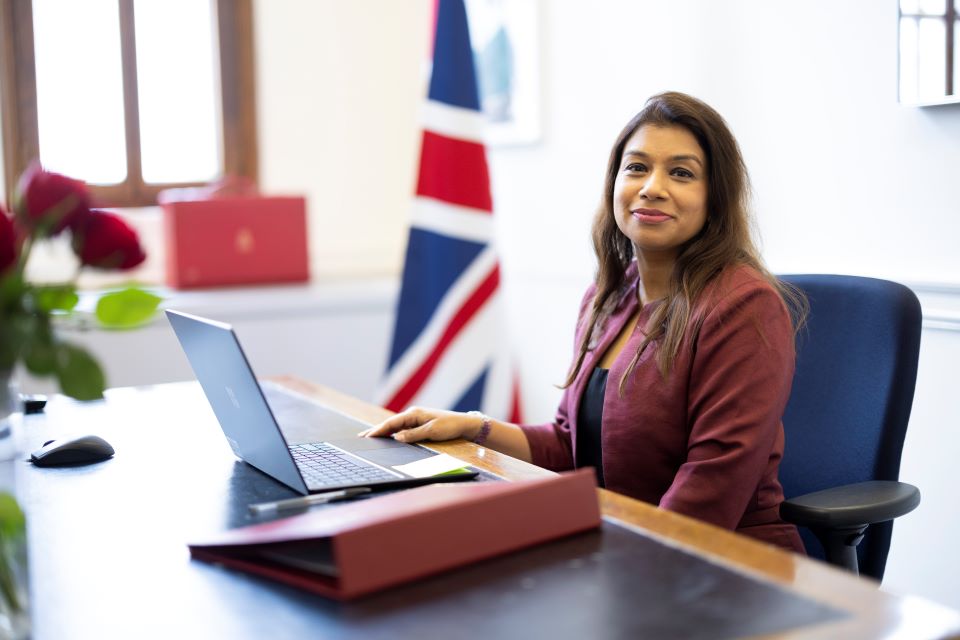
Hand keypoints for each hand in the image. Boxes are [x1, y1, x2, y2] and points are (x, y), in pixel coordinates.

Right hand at [358, 406, 481, 442]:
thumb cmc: (450, 426)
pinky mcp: (420, 424)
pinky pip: (402, 429)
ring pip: (395, 426)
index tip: (368, 436)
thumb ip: (413, 435)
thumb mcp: (432, 431)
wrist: (464, 424)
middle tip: (361, 437)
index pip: (392, 423)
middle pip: (391, 424)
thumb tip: (397, 437)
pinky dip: (392, 433)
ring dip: (383, 432)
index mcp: (414, 414)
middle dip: (376, 430)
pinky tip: (387, 437)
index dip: (379, 430)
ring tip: (369, 437)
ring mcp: (416, 419)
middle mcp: (413, 415)